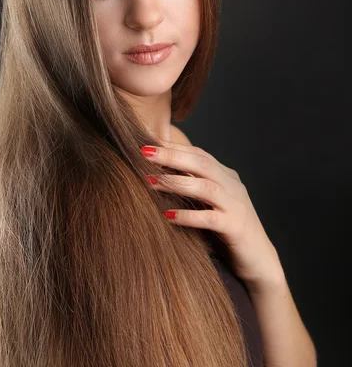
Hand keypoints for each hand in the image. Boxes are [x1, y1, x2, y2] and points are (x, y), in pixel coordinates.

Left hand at [142, 140, 283, 290]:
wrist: (259, 260)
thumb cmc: (227, 230)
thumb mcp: (211, 202)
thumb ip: (194, 187)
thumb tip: (159, 174)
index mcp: (226, 176)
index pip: (198, 154)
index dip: (173, 147)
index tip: (147, 143)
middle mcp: (232, 186)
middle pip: (201, 162)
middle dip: (172, 156)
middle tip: (144, 152)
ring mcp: (235, 206)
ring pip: (206, 187)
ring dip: (176, 182)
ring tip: (150, 181)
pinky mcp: (236, 228)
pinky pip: (210, 218)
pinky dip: (189, 216)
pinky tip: (168, 216)